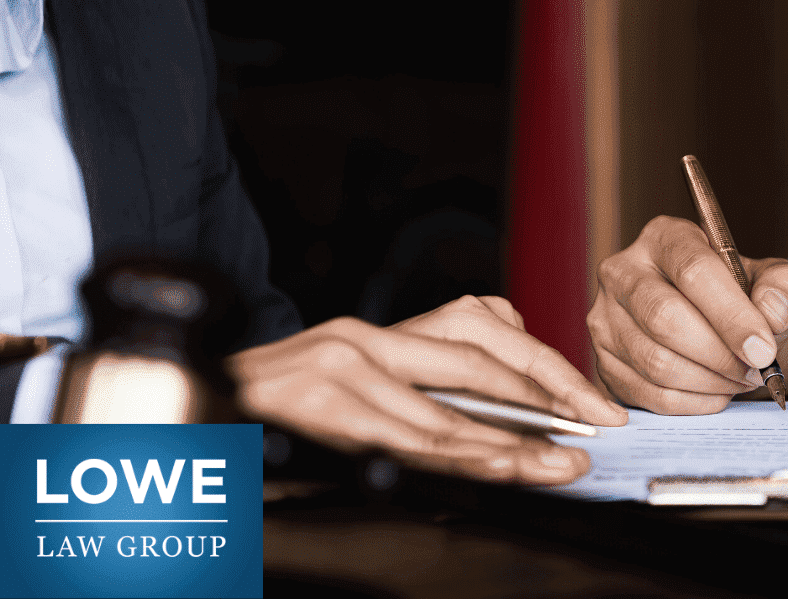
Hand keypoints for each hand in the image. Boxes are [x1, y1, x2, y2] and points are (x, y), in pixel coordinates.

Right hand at [227, 295, 627, 484]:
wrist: (184, 405)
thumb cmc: (276, 406)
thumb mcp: (352, 375)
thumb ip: (423, 365)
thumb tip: (508, 351)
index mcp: (378, 334)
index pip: (482, 336)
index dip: (545, 369)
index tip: (591, 404)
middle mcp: (362, 341)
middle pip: (476, 359)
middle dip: (544, 398)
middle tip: (592, 428)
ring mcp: (335, 372)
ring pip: (443, 409)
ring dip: (507, 443)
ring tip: (554, 463)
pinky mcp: (314, 407)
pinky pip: (398, 438)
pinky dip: (451, 454)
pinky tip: (490, 465)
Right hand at [588, 215, 787, 413]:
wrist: (721, 325)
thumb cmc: (744, 297)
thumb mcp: (774, 280)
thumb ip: (785, 287)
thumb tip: (771, 312)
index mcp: (664, 237)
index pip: (693, 272)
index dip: (731, 315)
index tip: (764, 350)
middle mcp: (622, 271)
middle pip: (665, 318)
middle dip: (720, 354)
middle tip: (756, 370)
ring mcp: (605, 317)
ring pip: (655, 361)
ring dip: (709, 381)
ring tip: (740, 379)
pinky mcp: (603, 360)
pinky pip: (648, 393)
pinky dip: (692, 402)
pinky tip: (716, 392)